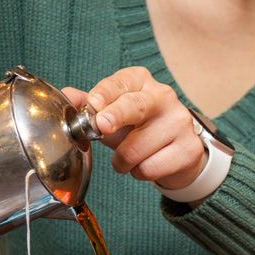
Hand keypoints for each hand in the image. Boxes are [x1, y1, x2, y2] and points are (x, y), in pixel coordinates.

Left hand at [63, 67, 205, 189]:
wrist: (175, 153)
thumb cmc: (138, 129)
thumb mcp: (110, 114)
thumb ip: (87, 105)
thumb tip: (65, 97)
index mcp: (141, 82)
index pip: (122, 82)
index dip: (106, 93)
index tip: (94, 103)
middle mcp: (164, 97)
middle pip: (137, 106)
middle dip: (117, 115)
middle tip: (103, 127)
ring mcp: (180, 122)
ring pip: (137, 148)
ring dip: (122, 162)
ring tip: (127, 159)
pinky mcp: (189, 149)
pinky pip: (150, 168)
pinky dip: (139, 173)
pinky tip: (145, 165)